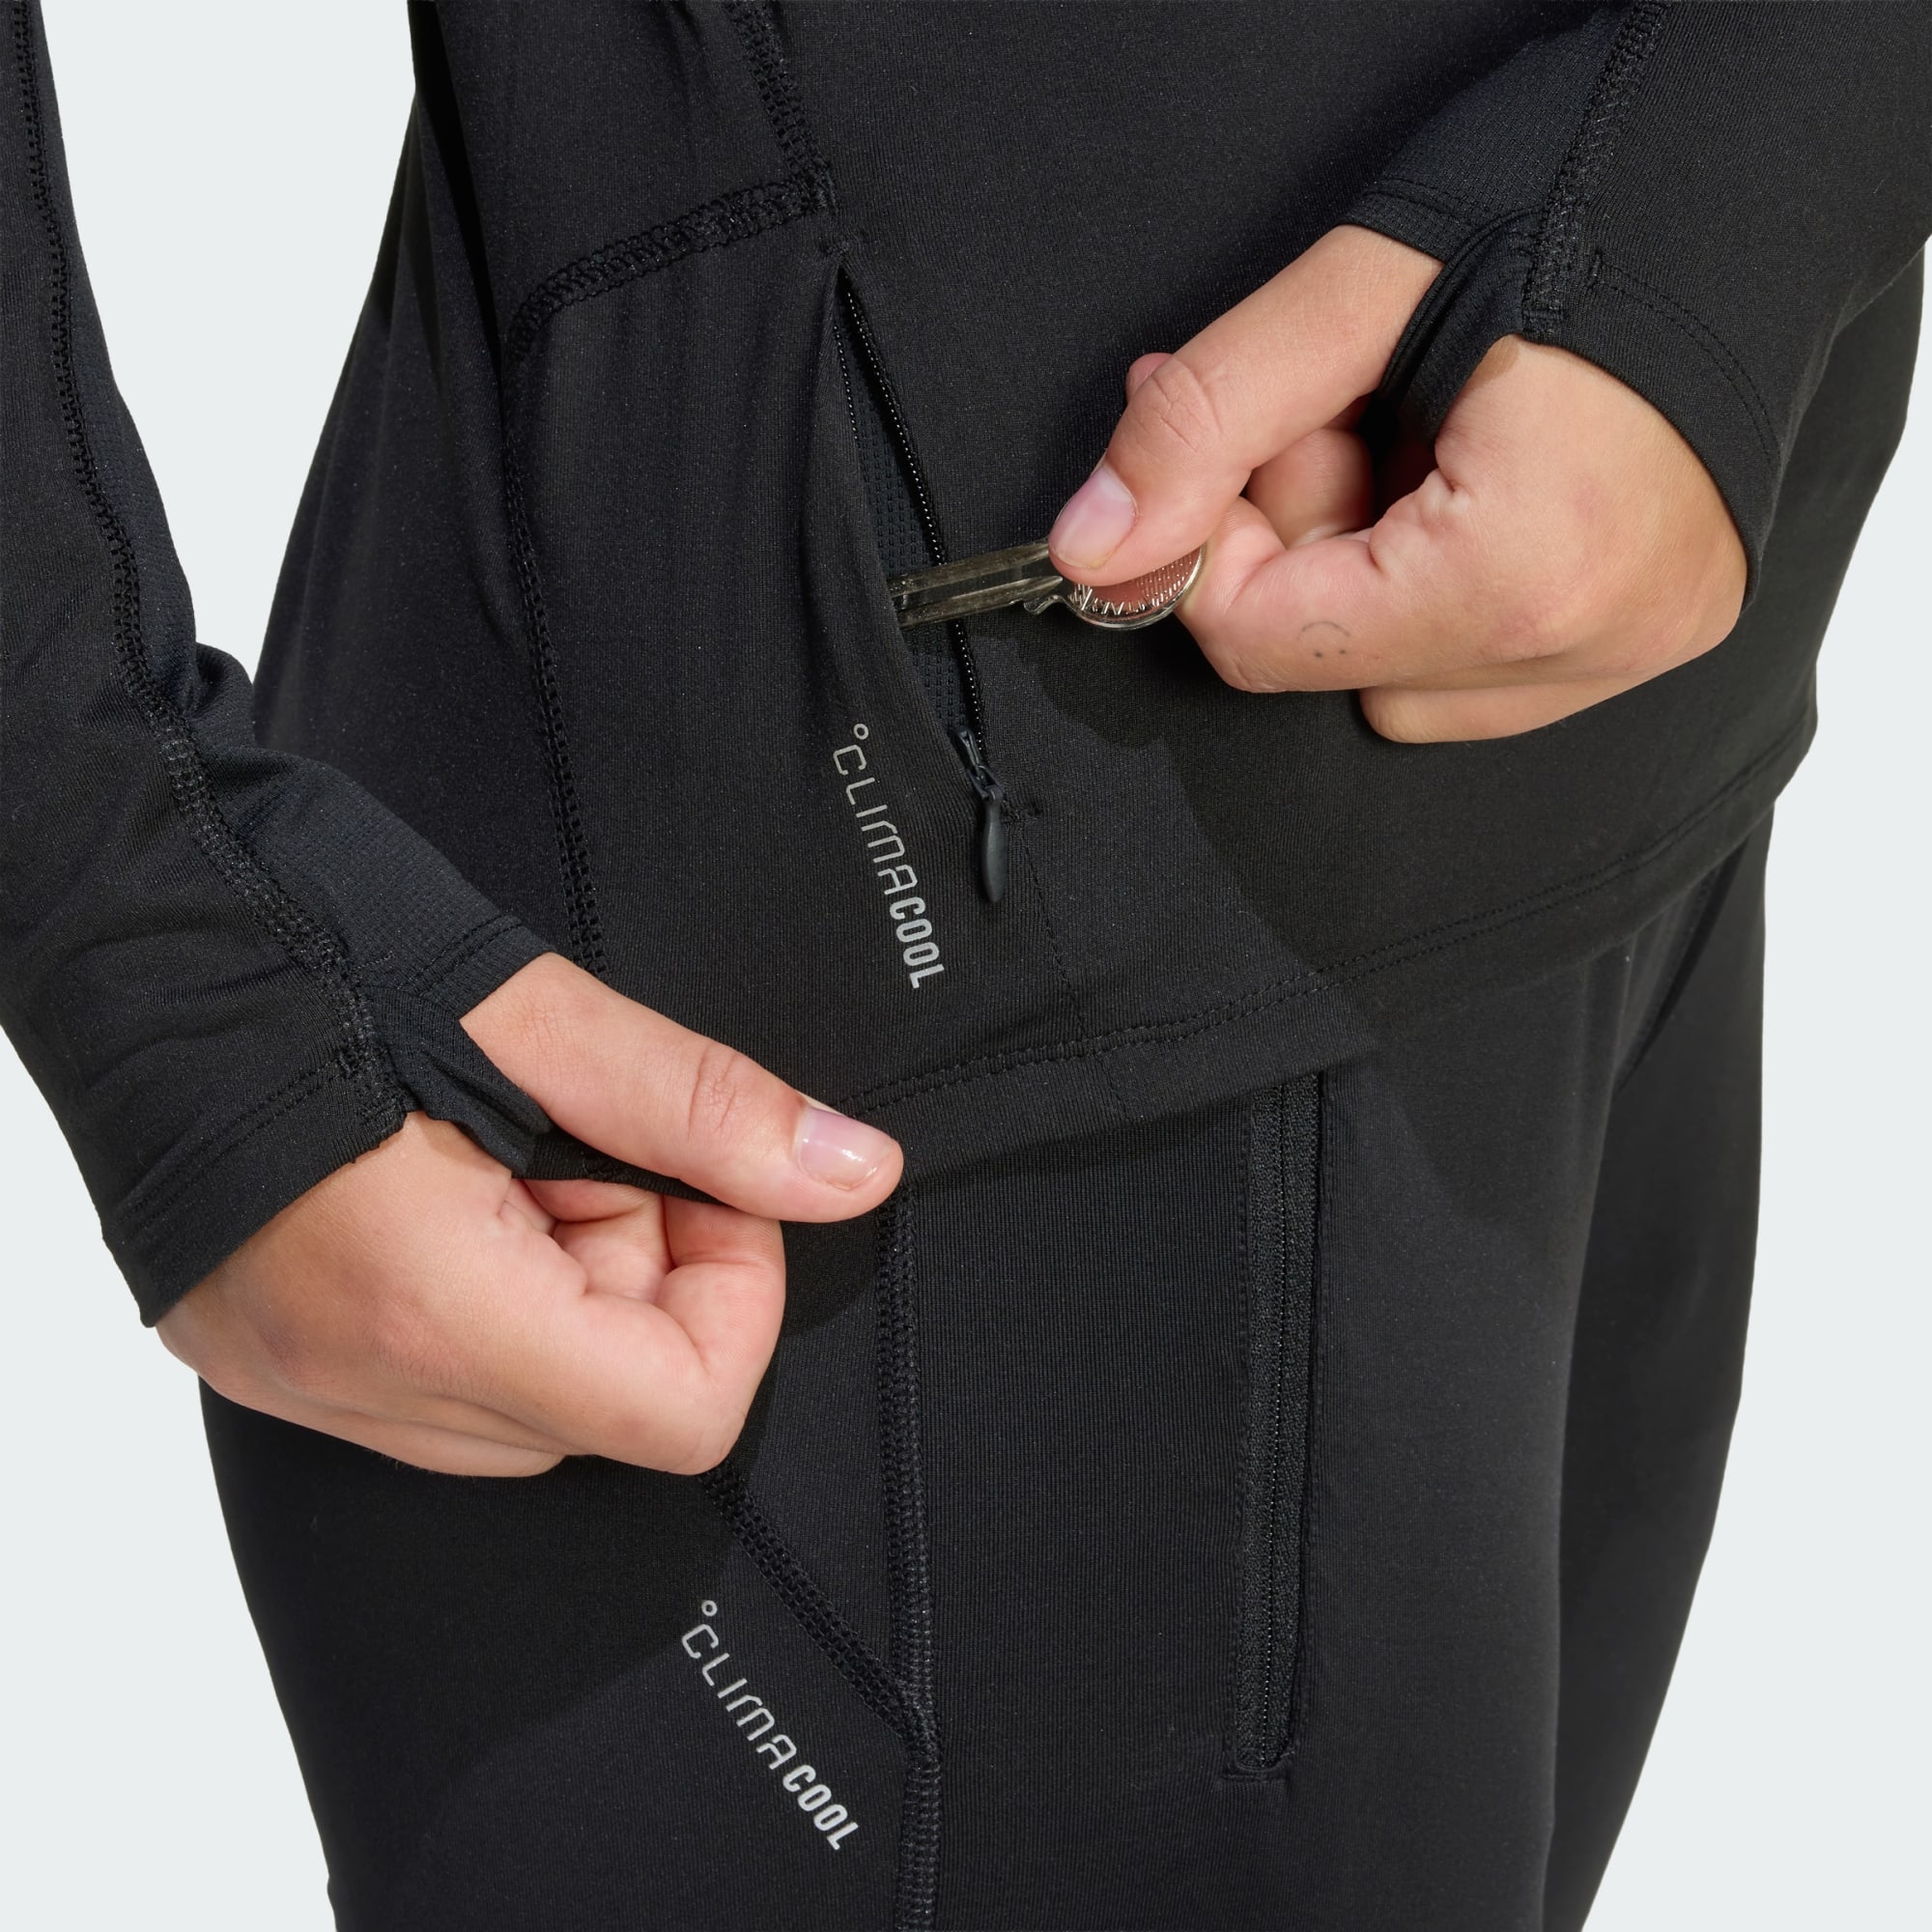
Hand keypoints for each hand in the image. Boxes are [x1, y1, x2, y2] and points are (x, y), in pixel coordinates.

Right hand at [157, 955, 901, 1476]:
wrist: (121, 908)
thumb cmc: (304, 934)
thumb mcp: (533, 1015)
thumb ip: (705, 1112)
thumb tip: (854, 1174)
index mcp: (425, 1303)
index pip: (677, 1414)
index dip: (736, 1294)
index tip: (704, 1183)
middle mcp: (349, 1378)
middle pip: (605, 1412)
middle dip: (641, 1270)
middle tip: (581, 1143)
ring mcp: (292, 1381)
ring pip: (525, 1407)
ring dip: (563, 1281)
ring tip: (501, 1150)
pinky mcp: (262, 1356)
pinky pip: (434, 1384)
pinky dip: (483, 1298)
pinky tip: (445, 1184)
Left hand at [1047, 226, 1746, 741]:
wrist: (1762, 160)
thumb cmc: (1585, 192)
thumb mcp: (1355, 292)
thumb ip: (1204, 425)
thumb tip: (1092, 546)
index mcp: (1524, 573)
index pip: (1267, 643)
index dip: (1208, 545)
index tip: (1213, 452)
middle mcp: (1591, 641)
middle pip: (1331, 662)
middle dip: (1298, 537)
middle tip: (1339, 409)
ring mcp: (1635, 647)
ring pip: (1398, 677)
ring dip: (1367, 570)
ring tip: (1424, 438)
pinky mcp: (1651, 632)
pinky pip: (1481, 666)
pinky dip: (1438, 586)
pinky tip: (1473, 481)